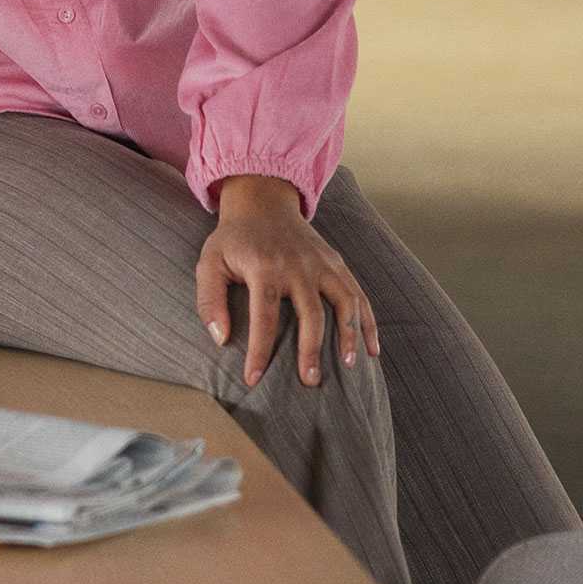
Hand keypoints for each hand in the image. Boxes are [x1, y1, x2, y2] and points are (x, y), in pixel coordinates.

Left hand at [195, 175, 376, 387]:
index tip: (254, 379)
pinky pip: (358, 293)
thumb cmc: (234, 240)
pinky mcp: (336, 262)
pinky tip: (372, 349)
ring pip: (344, 302)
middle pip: (311, 314)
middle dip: (311, 350)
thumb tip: (221, 340)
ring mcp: (321, 263)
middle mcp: (298, 266)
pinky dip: (368, 321)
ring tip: (349, 366)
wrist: (262, 201)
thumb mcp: (210, 263)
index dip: (260, 351)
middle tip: (310, 381)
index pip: (264, 317)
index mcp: (264, 268)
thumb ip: (210, 301)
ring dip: (349, 335)